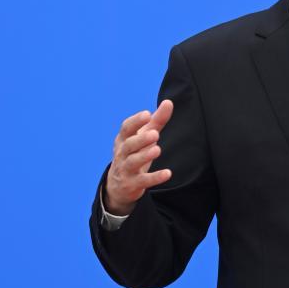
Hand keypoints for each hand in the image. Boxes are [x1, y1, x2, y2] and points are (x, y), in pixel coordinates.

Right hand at [104, 100, 173, 215]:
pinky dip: (155, 177)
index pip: (126, 129)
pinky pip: (143, 181)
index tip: (147, 114)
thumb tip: (169, 102)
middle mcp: (122, 154)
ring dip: (144, 156)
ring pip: (132, 162)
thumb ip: (156, 121)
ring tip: (157, 149)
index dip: (135, 121)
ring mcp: (125, 169)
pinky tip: (168, 173)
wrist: (120, 185)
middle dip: (140, 139)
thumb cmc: (134, 154)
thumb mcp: (144, 137)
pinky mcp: (133, 184)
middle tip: (154, 134)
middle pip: (128, 145)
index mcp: (123, 139)